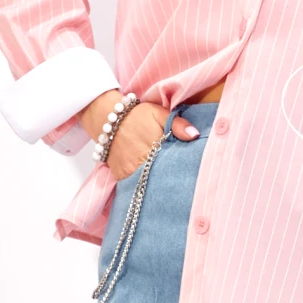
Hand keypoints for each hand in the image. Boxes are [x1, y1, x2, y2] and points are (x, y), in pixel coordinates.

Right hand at [78, 94, 199, 179]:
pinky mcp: (120, 175)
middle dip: (170, 182)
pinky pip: (133, 187)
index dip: (181, 172)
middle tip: (180, 186)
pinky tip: (149, 188)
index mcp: (155, 148)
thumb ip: (177, 124)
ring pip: (147, 185)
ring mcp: (130, 171)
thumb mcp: (159, 113)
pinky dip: (141, 187)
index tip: (188, 175)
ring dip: (155, 187)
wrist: (107, 118)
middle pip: (161, 178)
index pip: (173, 166)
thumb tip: (195, 135)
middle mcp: (142, 162)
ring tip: (166, 189)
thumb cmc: (137, 115)